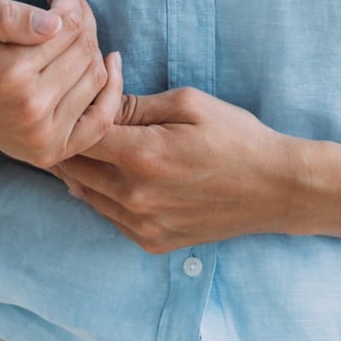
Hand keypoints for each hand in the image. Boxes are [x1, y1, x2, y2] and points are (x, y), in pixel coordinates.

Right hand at [0, 0, 123, 170]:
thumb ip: (4, 15)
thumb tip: (54, 23)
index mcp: (8, 72)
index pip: (68, 24)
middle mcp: (30, 107)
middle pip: (84, 48)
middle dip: (81, 19)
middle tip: (65, 7)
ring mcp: (44, 135)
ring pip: (95, 74)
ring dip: (91, 47)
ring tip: (71, 35)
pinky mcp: (53, 151)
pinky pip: (102, 118)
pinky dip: (113, 89)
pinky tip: (109, 62)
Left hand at [51, 88, 302, 252]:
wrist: (274, 189)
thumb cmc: (235, 137)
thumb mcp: (187, 103)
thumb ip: (135, 104)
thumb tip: (98, 98)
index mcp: (142, 156)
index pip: (78, 135)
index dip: (71, 114)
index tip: (74, 100)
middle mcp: (135, 197)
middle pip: (73, 169)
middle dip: (66, 141)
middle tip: (66, 120)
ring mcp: (142, 225)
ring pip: (84, 195)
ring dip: (78, 170)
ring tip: (82, 143)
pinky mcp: (151, 242)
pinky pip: (107, 216)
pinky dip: (100, 194)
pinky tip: (110, 173)